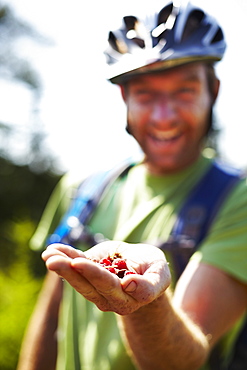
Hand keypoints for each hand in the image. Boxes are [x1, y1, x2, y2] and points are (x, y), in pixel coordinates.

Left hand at [42, 241, 170, 314]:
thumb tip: (129, 285)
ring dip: (61, 265)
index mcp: (126, 299)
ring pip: (77, 277)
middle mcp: (107, 297)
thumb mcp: (160, 276)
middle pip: (86, 284)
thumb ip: (149, 286)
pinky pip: (75, 265)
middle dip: (69, 271)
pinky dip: (64, 256)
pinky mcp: (88, 272)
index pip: (107, 285)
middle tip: (52, 260)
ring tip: (47, 254)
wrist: (144, 268)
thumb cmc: (154, 272)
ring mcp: (95, 286)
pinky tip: (52, 249)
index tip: (79, 263)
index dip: (94, 274)